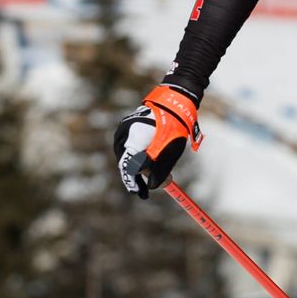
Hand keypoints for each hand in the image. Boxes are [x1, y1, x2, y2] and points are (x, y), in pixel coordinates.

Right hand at [115, 83, 201, 199]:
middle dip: (138, 175)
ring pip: (127, 155)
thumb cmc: (173, 127)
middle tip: (147, 188)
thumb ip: (161, 170)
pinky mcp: (126, 128)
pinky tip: (147, 159)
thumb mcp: (170, 152)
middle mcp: (123, 135)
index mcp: (133, 140)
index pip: (128, 168)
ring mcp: (123, 130)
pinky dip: (137, 155)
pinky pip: (128, 146)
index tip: (141, 194)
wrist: (173, 103)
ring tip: (152, 171)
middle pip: (127, 163)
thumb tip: (156, 187)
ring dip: (138, 165)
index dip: (133, 183)